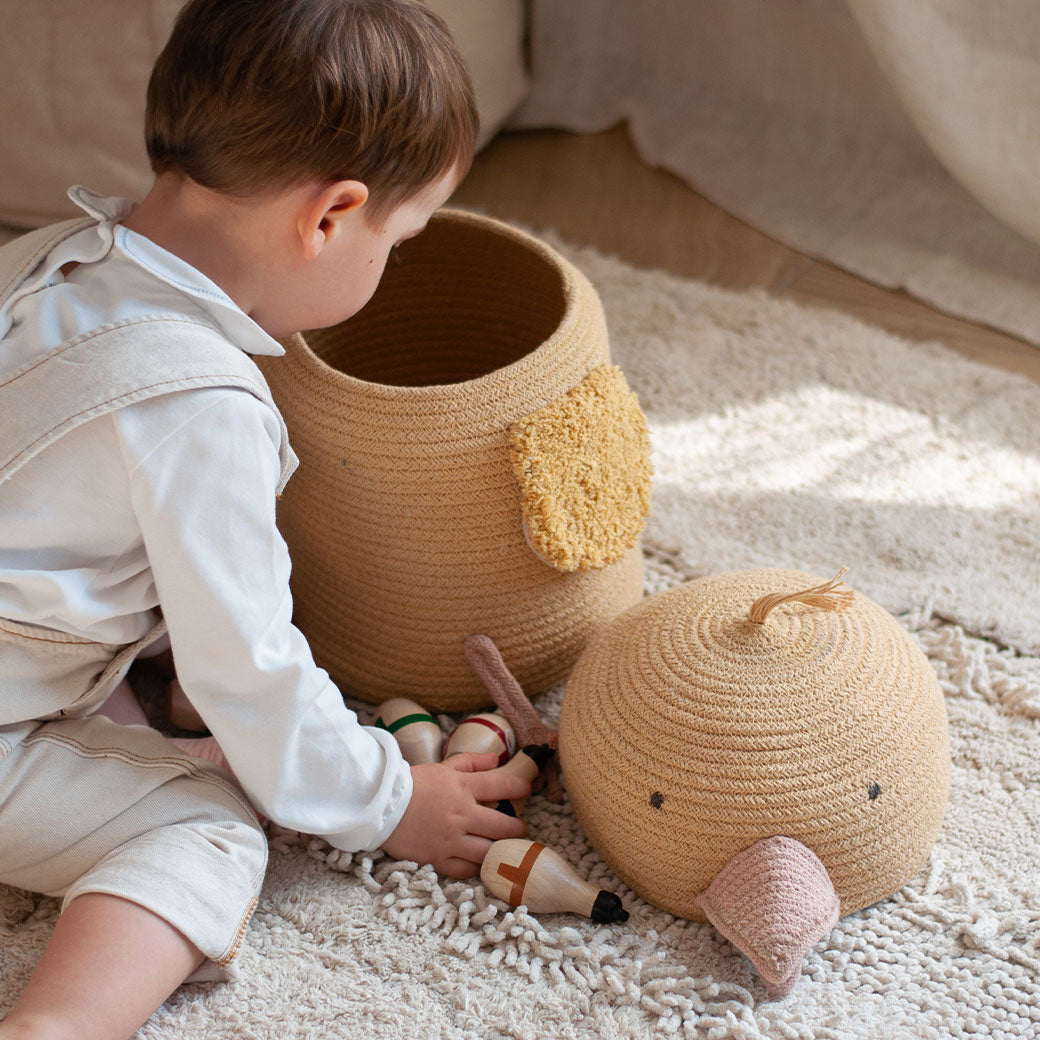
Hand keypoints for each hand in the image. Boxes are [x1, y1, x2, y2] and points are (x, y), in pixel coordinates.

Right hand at [382, 751, 530, 877]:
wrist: (380, 806)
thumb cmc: (412, 784)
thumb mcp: (443, 766)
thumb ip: (472, 762)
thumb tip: (497, 758)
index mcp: (462, 787)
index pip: (502, 786)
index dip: (520, 788)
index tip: (528, 791)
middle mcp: (461, 815)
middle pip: (503, 825)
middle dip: (518, 828)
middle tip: (521, 829)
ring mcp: (451, 840)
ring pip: (489, 851)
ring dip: (503, 850)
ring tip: (508, 849)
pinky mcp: (438, 859)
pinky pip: (467, 870)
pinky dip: (478, 867)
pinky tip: (483, 862)